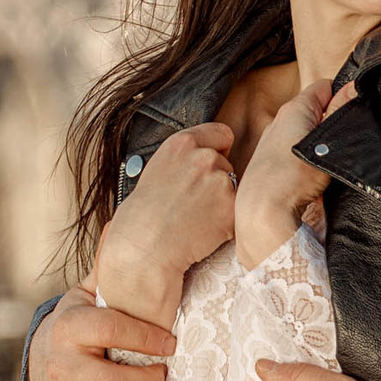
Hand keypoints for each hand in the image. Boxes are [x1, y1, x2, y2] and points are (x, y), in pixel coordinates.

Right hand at [29, 288, 176, 380]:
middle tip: (164, 374)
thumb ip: (111, 274)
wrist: (43, 359)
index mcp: (68, 326)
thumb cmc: (82, 323)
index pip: (109, 330)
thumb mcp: (90, 295)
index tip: (170, 343)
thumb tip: (128, 239)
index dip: (145, 337)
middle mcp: (60, 364)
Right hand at [95, 122, 236, 318]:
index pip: (221, 133)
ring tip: (195, 219)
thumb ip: (186, 159)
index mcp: (182, 143)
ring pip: (234, 189)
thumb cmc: (143, 216)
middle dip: (218, 181)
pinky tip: (203, 231)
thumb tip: (212, 155)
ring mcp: (220, 181)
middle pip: (228, 164)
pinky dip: (226, 224)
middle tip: (192, 203)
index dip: (219, 149)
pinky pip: (237, 213)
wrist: (143, 247)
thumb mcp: (158, 170)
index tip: (212, 164)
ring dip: (223, 203)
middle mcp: (203, 157)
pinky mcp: (231, 207)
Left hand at [235, 80, 353, 267]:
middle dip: (332, 120)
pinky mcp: (270, 160)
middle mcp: (280, 120)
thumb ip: (339, 112)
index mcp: (294, 108)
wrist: (262, 212)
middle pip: (316, 110)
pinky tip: (314, 173)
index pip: (325, 87)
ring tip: (330, 159)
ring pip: (306, 131)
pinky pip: (296, 149)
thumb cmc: (293, 177)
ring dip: (320, 142)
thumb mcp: (326, 142)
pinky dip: (308, 156)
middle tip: (345, 140)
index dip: (342, 97)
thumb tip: (353, 86)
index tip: (352, 115)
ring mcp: (273, 140)